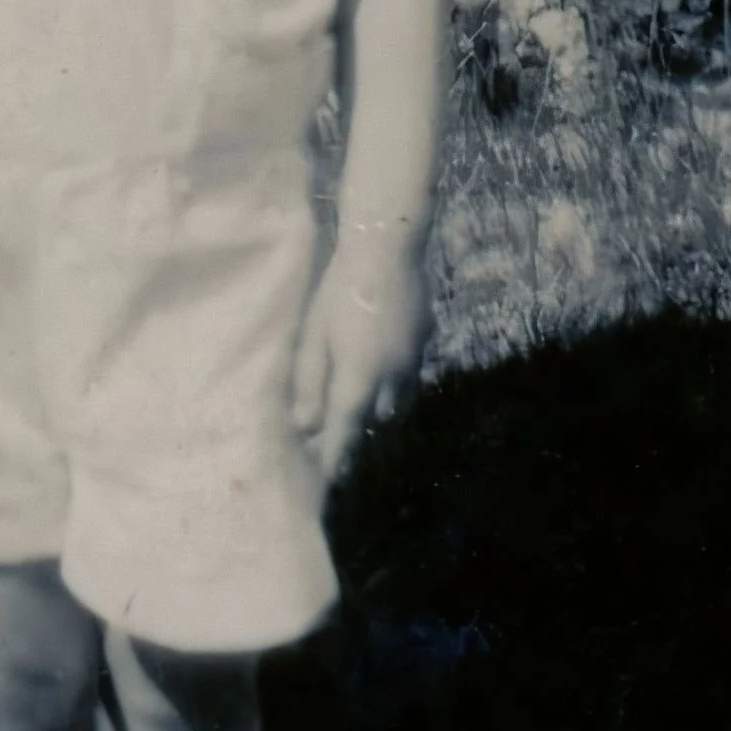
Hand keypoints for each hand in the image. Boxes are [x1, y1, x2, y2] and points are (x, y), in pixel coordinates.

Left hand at [291, 226, 429, 487]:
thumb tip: (305, 426)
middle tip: (334, 430)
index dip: (335, 459)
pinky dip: (394, 379)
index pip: (345, 431)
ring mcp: (414, 359)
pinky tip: (379, 358)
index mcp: (359, 375)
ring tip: (357, 397)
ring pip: (398, 401)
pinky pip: (410, 374)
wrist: (387, 247)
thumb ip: (309, 382)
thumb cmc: (338, 289)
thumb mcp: (313, 335)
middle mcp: (393, 376)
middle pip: (375, 421)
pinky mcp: (426, 342)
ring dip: (377, 406)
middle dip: (357, 430)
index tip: (327, 483)